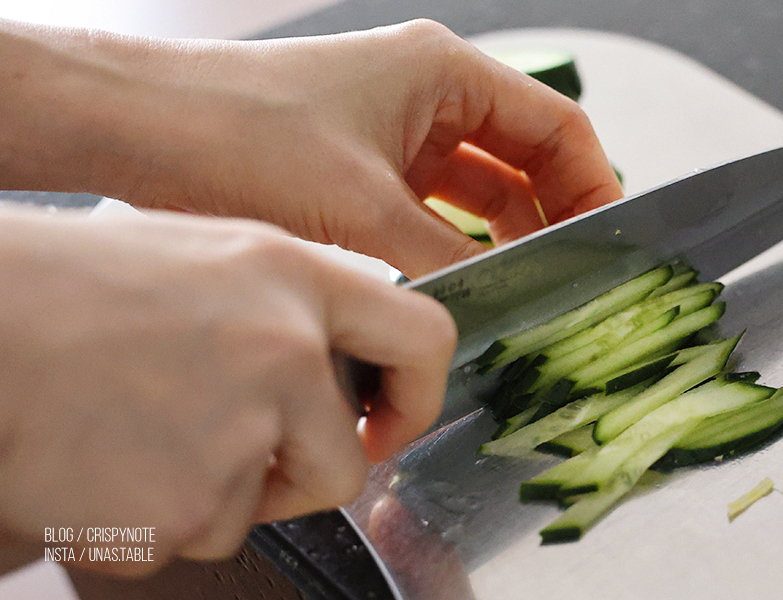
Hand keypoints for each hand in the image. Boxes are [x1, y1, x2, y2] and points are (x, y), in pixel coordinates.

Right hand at [0, 208, 454, 574]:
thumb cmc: (73, 287)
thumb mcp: (207, 259)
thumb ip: (288, 310)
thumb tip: (330, 372)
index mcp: (294, 279)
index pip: (422, 336)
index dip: (417, 395)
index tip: (389, 424)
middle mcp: (285, 353)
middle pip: (345, 464)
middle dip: (298, 474)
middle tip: (231, 445)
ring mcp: (240, 433)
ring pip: (260, 509)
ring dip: (211, 490)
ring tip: (139, 429)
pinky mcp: (187, 506)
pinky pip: (197, 536)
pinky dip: (158, 517)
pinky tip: (110, 460)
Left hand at [2, 19, 622, 277]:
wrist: (142, 129)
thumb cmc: (240, 133)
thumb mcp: (360, 207)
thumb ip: (444, 258)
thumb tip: (496, 300)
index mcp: (442, 73)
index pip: (555, 125)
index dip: (590, 184)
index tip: (607, 240)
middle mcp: (426, 94)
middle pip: (523, 156)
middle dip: (551, 214)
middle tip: (569, 278)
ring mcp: (394, 130)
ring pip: (480, 185)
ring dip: (505, 233)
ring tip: (525, 289)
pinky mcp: (363, 166)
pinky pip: (434, 205)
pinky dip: (456, 240)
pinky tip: (464, 280)